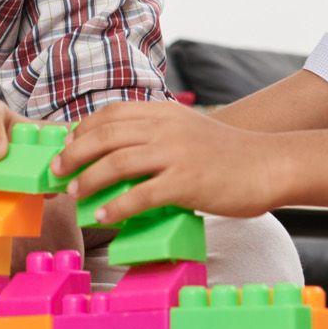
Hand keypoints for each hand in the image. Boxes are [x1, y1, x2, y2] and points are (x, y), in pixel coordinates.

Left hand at [55, 99, 288, 221]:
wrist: (269, 164)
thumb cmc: (228, 154)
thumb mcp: (188, 130)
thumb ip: (158, 134)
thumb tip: (120, 153)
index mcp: (164, 112)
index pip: (111, 114)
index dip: (83, 130)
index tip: (66, 146)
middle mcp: (166, 128)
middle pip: (105, 136)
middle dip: (73, 154)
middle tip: (57, 172)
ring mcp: (176, 154)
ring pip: (116, 163)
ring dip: (88, 180)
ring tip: (74, 194)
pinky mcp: (186, 182)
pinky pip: (140, 194)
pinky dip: (116, 206)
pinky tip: (103, 216)